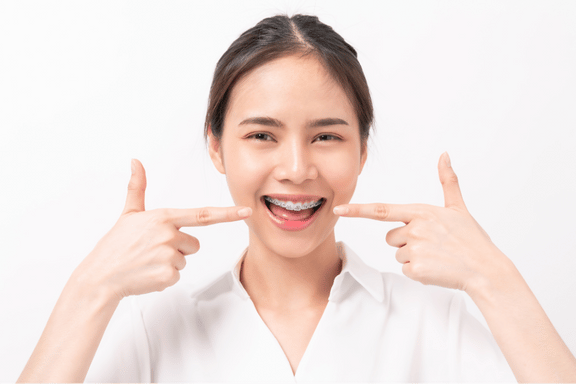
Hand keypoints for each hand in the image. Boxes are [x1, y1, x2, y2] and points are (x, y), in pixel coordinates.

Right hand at [73, 159, 251, 300]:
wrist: (100, 275)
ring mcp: (169, 256)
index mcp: (163, 217)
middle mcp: (169, 235)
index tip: (246, 211)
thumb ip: (138, 187)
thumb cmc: (116, 244)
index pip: (203, 215)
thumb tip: (135, 162)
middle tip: (153, 250)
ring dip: (171, 263)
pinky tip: (148, 273)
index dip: (227, 214)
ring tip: (148, 261)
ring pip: (185, 260)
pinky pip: (178, 275)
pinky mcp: (168, 275)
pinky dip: (165, 277)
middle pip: (194, 244)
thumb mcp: (129, 213)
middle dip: (178, 248)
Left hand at [334, 152, 510, 292]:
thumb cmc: (472, 239)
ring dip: (413, 257)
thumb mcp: (458, 208)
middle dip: (406, 242)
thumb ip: (447, 181)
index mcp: (420, 212)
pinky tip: (436, 268)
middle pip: (391, 237)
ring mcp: (415, 249)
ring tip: (437, 256)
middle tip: (432, 244)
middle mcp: (415, 229)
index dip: (357, 210)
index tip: (338, 209)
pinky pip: (406, 269)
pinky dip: (418, 271)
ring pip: (399, 254)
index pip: (381, 210)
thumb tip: (444, 155)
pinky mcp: (416, 269)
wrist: (486, 269)